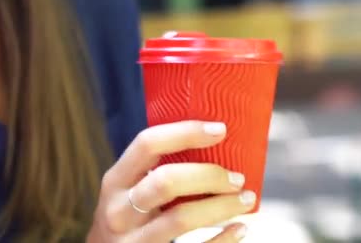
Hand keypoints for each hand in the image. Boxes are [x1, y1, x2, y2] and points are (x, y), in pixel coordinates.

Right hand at [87, 121, 254, 242]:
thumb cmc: (125, 219)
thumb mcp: (124, 192)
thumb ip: (151, 171)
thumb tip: (209, 142)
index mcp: (115, 181)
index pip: (147, 144)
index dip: (185, 133)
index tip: (219, 129)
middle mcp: (118, 210)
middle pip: (166, 181)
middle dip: (209, 175)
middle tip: (237, 177)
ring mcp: (133, 240)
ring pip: (181, 219)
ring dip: (222, 207)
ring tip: (246, 200)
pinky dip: (223, 240)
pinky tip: (239, 228)